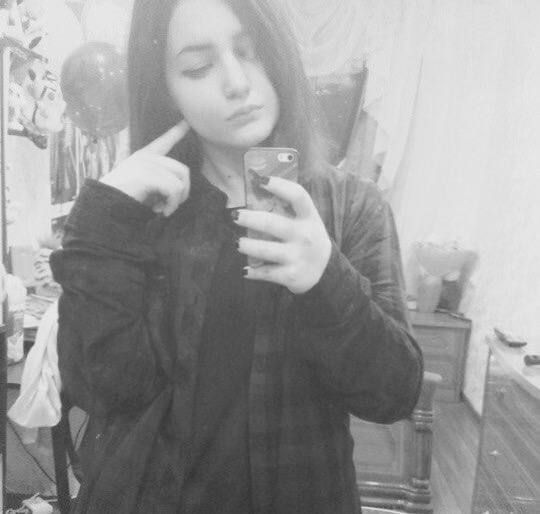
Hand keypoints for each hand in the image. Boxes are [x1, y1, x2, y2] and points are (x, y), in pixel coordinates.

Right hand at [101, 121, 189, 215]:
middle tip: (170, 206)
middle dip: (183, 192)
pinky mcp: (147, 175)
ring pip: (180, 182)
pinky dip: (172, 204)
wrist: (103, 204)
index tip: (187, 122)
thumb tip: (179, 191)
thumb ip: (159, 181)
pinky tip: (161, 211)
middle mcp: (147, 157)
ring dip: (176, 201)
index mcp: (144, 156)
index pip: (164, 141)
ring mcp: (147, 164)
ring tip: (163, 210)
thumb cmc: (123, 197)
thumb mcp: (143, 185)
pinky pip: (174, 190)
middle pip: (182, 170)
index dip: (176, 131)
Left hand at [234, 177, 331, 293]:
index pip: (298, 196)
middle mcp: (305, 235)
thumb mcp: (307, 221)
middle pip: (272, 223)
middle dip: (250, 219)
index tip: (261, 180)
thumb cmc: (307, 238)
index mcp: (309, 217)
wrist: (325, 271)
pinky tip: (244, 271)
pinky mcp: (290, 275)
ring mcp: (297, 256)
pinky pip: (266, 273)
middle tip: (235, 216)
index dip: (280, 185)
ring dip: (247, 245)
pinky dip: (252, 272)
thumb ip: (289, 208)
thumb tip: (256, 187)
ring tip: (237, 242)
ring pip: (264, 249)